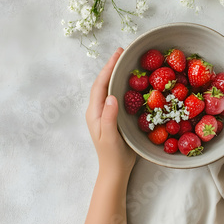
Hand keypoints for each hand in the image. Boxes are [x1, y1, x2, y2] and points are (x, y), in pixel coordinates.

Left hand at [86, 48, 135, 177]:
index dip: (108, 68)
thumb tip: (111, 96)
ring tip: (125, 61)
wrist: (114, 171)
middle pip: (102, 83)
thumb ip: (109, 117)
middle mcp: (97, 110)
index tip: (117, 55)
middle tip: (122, 52)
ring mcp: (105, 113)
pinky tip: (130, 82)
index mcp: (94, 112)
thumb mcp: (110, 137)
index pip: (100, 85)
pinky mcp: (113, 117)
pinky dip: (120, 85)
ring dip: (115, 74)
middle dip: (111, 67)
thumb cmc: (112, 155)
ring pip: (108, 88)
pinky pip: (115, 96)